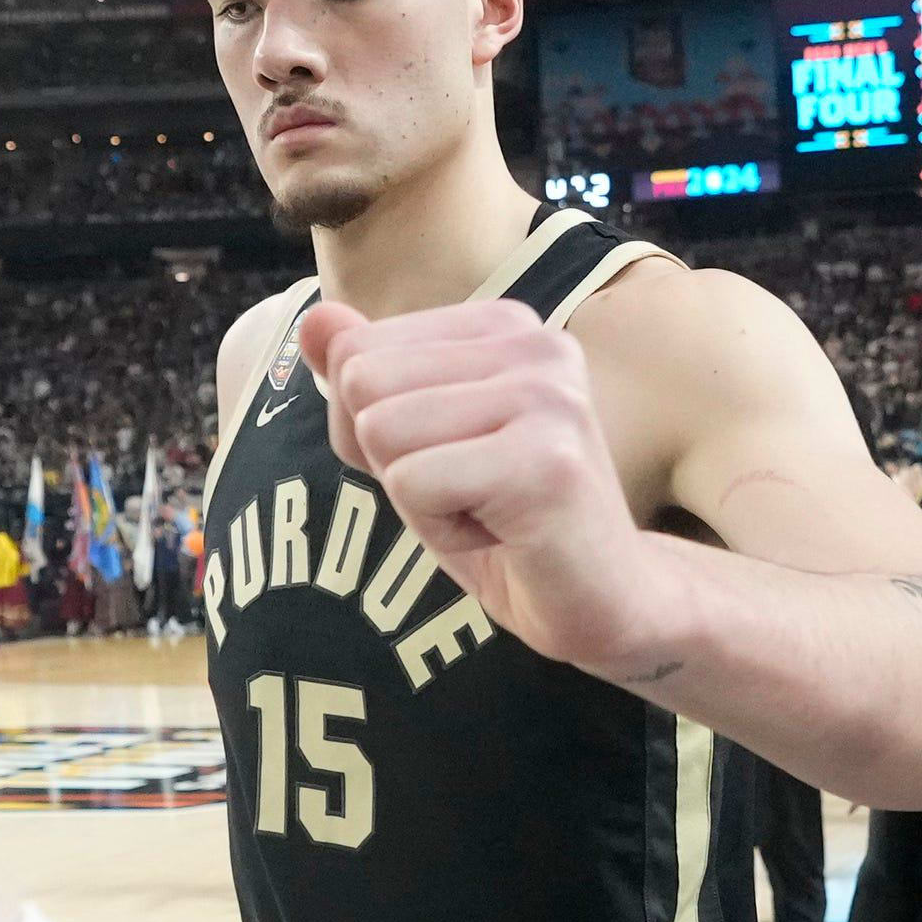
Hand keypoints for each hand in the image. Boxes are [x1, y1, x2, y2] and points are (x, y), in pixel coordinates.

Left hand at [299, 297, 686, 681]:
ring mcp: (547, 398)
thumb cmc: (504, 524)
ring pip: (384, 432)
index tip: (457, 461)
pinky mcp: (546, 462)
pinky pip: (412, 484)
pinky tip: (502, 536)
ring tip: (486, 511)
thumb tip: (315, 319)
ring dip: (418, 498)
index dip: (379, 427)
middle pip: (363, 385)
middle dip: (393, 460)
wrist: (606, 602)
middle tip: (470, 494)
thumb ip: (364, 377)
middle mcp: (535, 343)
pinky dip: (440, 528)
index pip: (357, 352)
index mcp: (506, 325)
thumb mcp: (415, 443)